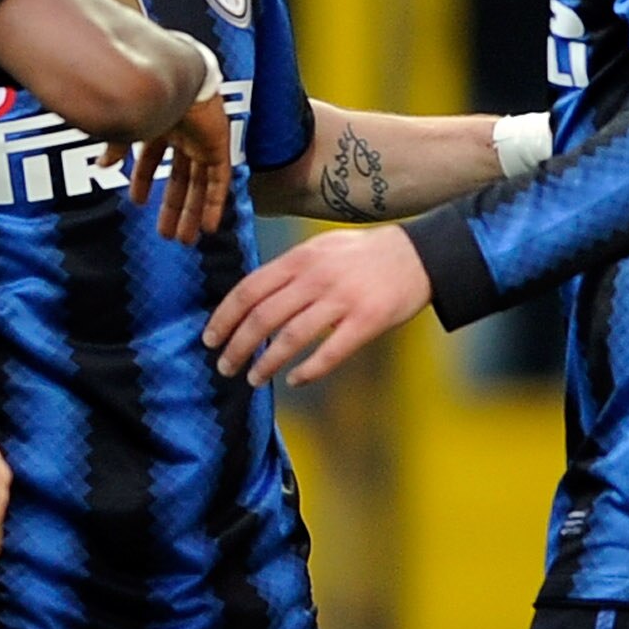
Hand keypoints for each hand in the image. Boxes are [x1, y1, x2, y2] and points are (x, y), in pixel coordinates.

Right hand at [123, 85, 232, 244]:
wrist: (176, 76)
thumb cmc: (148, 93)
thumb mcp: (127, 125)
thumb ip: (116, 146)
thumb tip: (102, 166)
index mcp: (159, 124)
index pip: (152, 159)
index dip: (144, 181)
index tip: (138, 203)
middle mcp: (183, 134)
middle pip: (179, 178)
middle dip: (172, 207)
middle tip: (167, 234)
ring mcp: (203, 140)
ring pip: (199, 184)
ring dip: (191, 212)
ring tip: (184, 239)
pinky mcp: (220, 146)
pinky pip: (219, 181)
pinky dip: (214, 204)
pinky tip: (208, 227)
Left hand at [203, 224, 432, 386]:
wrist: (418, 255)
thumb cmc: (364, 254)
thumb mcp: (320, 248)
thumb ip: (289, 270)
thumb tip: (252, 298)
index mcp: (300, 259)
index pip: (249, 289)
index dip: (224, 317)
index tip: (210, 338)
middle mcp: (316, 278)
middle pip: (262, 317)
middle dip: (237, 346)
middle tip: (224, 367)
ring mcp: (342, 300)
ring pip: (290, 337)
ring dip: (266, 363)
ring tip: (252, 380)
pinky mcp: (366, 321)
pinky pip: (330, 352)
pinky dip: (308, 371)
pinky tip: (294, 380)